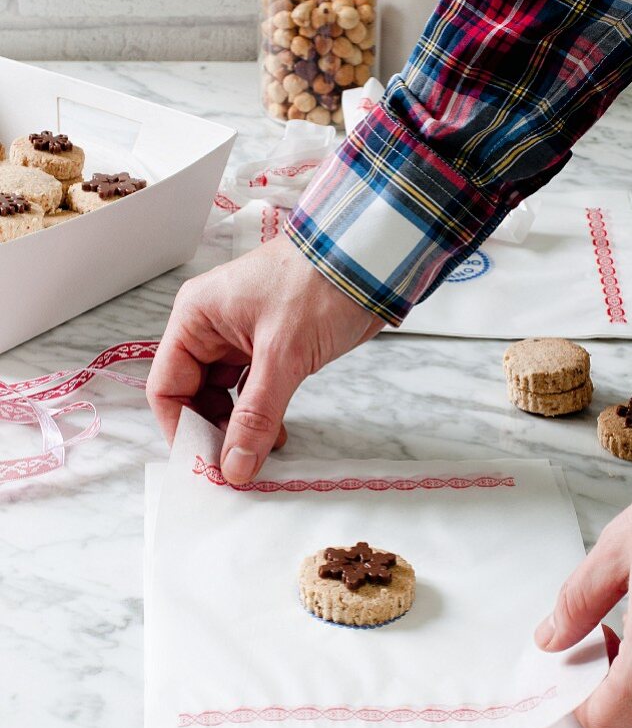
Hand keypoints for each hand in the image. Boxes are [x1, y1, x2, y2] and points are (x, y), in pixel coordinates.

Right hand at [147, 235, 383, 482]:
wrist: (368, 260)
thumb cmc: (318, 285)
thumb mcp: (283, 355)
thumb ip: (257, 415)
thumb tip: (235, 466)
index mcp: (196, 317)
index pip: (167, 385)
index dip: (181, 429)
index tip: (205, 463)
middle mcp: (212, 327)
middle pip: (195, 394)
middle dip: (214, 432)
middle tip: (236, 466)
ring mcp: (241, 337)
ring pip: (226, 395)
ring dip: (241, 427)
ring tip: (262, 454)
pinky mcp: (271, 345)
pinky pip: (253, 390)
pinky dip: (262, 415)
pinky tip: (277, 435)